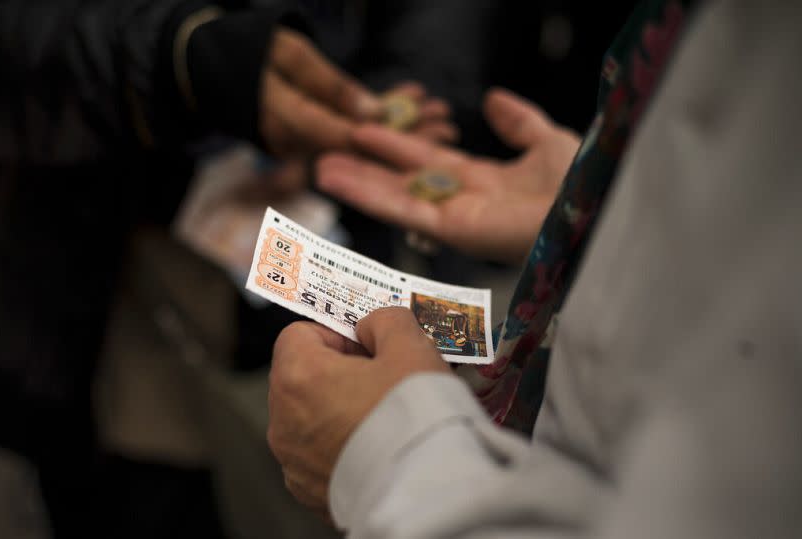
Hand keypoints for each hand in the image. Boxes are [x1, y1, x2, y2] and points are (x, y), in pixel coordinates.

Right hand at [261, 29, 454, 155]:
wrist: (215, 65)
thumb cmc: (249, 52)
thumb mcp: (287, 57)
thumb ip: (328, 87)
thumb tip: (372, 116)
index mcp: (293, 129)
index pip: (352, 144)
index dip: (395, 140)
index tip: (430, 131)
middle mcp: (305, 144)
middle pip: (367, 148)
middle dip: (411, 137)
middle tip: (449, 124)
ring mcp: (312, 141)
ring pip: (366, 140)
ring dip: (406, 128)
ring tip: (444, 113)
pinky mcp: (317, 131)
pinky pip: (355, 127)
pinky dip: (385, 114)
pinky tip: (416, 99)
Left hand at [267, 308, 449, 515]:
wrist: (426, 492)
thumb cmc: (414, 417)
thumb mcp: (410, 347)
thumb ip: (386, 321)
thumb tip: (372, 325)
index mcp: (298, 377)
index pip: (299, 334)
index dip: (337, 334)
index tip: (368, 346)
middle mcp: (284, 420)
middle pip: (303, 377)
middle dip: (340, 372)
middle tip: (383, 379)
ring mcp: (293, 461)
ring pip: (311, 418)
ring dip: (339, 411)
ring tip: (384, 417)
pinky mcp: (308, 491)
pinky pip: (320, 455)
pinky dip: (343, 447)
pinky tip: (377, 447)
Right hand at [317, 88, 580, 262]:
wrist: (593, 208)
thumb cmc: (581, 182)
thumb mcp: (546, 140)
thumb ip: (517, 122)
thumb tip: (492, 98)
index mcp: (486, 183)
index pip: (432, 163)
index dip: (400, 147)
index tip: (368, 130)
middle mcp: (464, 203)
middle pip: (405, 182)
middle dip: (370, 168)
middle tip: (333, 151)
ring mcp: (455, 219)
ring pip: (396, 198)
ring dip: (359, 184)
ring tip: (323, 166)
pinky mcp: (451, 231)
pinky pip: (403, 210)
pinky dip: (369, 196)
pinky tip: (339, 179)